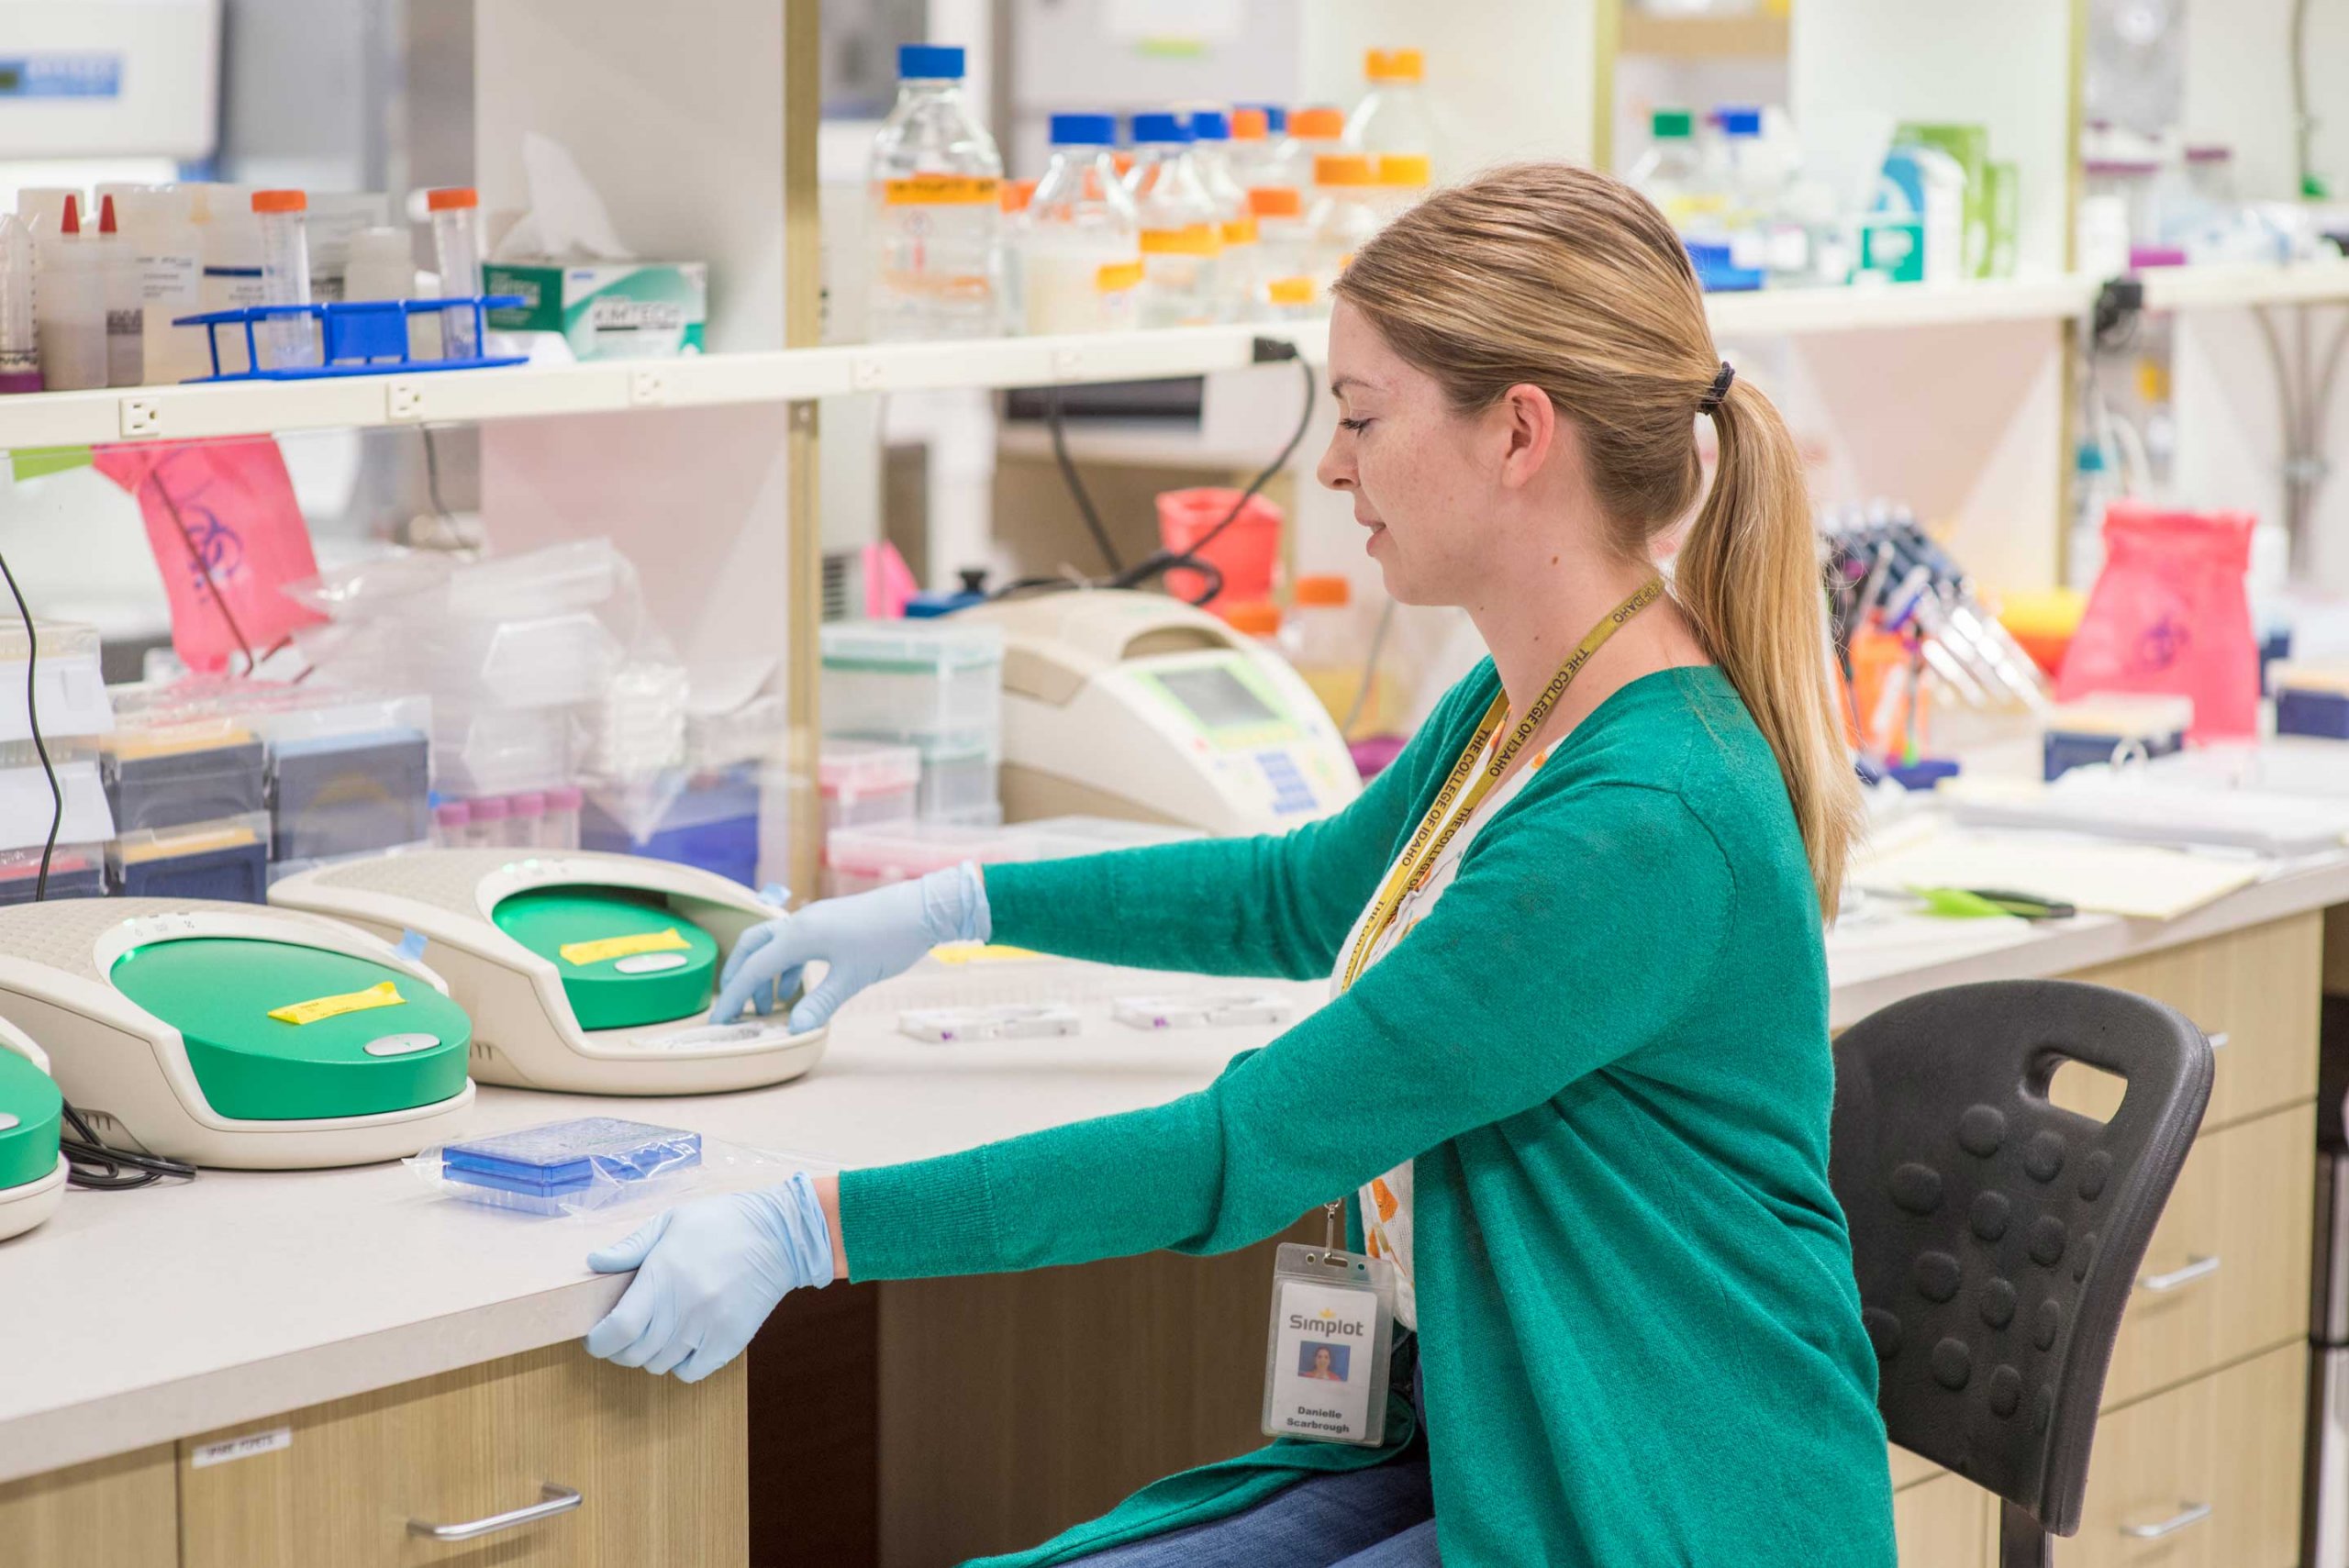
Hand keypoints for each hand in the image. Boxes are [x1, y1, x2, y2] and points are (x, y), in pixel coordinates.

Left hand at [584, 1173, 833, 1381]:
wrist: (779, 1235)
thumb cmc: (721, 1223)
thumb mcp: (672, 1221)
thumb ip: (631, 1246)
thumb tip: (594, 1263)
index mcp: (663, 1277)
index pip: (617, 1330)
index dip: (599, 1342)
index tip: (595, 1337)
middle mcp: (683, 1308)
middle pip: (634, 1354)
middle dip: (618, 1349)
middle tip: (622, 1334)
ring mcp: (708, 1329)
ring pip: (658, 1365)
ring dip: (649, 1355)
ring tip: (656, 1333)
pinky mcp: (729, 1342)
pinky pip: (689, 1372)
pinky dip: (679, 1364)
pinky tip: (683, 1343)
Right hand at [711, 863, 989, 1029]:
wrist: (924, 908)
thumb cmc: (888, 940)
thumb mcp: (853, 978)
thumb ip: (820, 1003)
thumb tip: (793, 1029)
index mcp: (799, 935)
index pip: (753, 969)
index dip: (733, 996)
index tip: (718, 1020)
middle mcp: (800, 922)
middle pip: (753, 947)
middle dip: (739, 977)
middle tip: (735, 1009)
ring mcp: (815, 919)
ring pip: (774, 944)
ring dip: (766, 973)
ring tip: (770, 1005)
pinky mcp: (831, 922)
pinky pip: (795, 943)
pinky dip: (787, 965)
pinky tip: (798, 986)